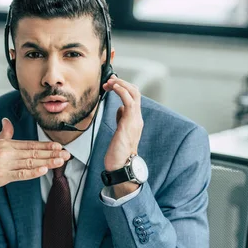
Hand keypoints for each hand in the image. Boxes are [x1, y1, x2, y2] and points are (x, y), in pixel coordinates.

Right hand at [0, 118, 70, 204]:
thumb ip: (4, 133)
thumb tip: (6, 120)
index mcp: (6, 144)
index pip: (30, 144)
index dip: (45, 145)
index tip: (59, 145)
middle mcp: (6, 153)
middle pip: (33, 153)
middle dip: (51, 153)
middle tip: (66, 154)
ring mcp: (4, 165)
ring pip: (30, 163)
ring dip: (47, 162)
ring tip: (60, 161)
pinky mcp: (2, 177)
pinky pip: (20, 175)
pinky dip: (33, 172)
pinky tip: (44, 170)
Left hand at [102, 76, 143, 196]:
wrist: (121, 166)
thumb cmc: (118, 152)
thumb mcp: (120, 132)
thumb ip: (121, 119)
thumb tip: (119, 108)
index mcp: (135, 120)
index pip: (133, 97)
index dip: (123, 87)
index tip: (111, 84)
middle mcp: (137, 118)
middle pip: (136, 92)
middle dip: (122, 82)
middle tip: (109, 80)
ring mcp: (135, 120)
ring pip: (133, 93)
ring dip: (121, 84)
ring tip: (110, 81)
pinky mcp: (129, 122)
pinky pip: (128, 101)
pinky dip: (121, 91)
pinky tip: (113, 87)